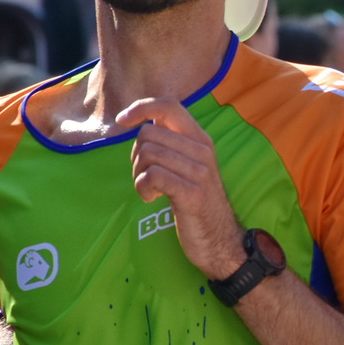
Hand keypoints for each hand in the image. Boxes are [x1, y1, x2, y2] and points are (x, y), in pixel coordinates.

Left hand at [118, 98, 243, 279]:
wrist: (220, 239)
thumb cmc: (196, 201)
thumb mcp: (189, 165)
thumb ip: (172, 143)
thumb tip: (144, 120)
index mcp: (200, 139)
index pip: (168, 105)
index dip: (141, 107)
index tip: (123, 121)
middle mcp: (203, 150)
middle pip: (148, 134)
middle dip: (136, 156)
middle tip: (145, 176)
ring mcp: (200, 171)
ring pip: (148, 154)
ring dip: (138, 174)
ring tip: (150, 189)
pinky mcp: (193, 193)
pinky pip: (153, 176)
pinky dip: (143, 188)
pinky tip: (151, 199)